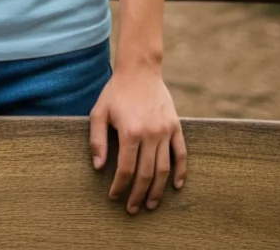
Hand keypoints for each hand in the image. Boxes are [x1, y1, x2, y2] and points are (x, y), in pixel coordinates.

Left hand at [89, 66, 186, 213]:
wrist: (140, 70)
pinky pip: (181, 154)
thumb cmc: (116, 92)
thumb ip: (97, 140)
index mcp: (130, 132)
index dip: (120, 186)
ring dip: (158, 190)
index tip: (114, 196)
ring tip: (151, 204)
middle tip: (132, 208)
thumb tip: (98, 167)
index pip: (126, 169)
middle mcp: (150, 134)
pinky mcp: (175, 126)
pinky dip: (180, 172)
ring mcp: (165, 131)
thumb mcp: (99, 112)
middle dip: (138, 195)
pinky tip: (176, 186)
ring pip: (164, 169)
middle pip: (146, 174)